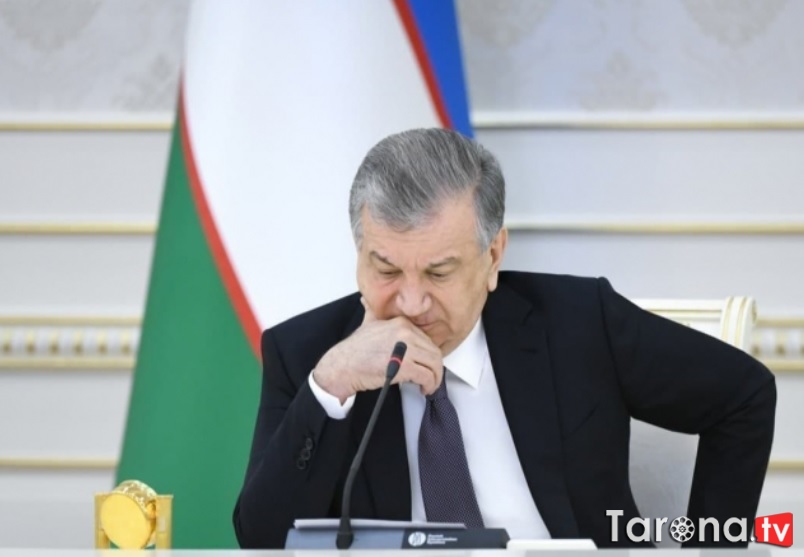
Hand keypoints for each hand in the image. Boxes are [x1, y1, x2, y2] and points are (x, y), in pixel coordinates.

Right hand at [312, 299, 442, 402]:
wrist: (342, 366)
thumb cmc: (354, 351)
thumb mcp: (366, 323)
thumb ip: (371, 311)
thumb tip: (366, 300)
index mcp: (401, 323)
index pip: (427, 339)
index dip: (429, 354)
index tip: (426, 363)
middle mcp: (406, 333)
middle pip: (434, 352)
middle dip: (435, 368)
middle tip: (430, 377)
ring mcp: (407, 349)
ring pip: (434, 364)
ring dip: (435, 378)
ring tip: (428, 385)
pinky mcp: (405, 366)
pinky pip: (427, 376)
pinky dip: (429, 385)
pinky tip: (423, 388)